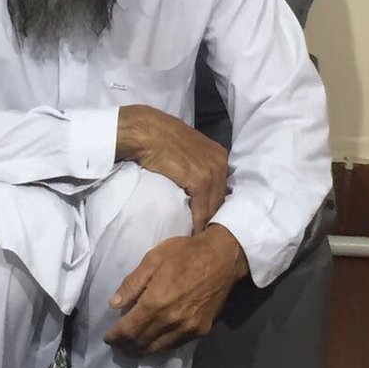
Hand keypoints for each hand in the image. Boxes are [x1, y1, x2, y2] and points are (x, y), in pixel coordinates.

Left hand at [104, 225, 248, 354]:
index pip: (129, 329)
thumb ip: (133, 283)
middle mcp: (171, 321)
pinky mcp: (201, 330)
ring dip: (142, 350)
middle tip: (117, 344)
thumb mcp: (153, 258)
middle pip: (141, 342)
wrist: (223, 258)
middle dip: (125, 346)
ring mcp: (188, 329)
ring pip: (158, 348)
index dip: (115, 336)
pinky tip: (154, 341)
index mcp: (156, 302)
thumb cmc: (185, 253)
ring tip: (131, 347)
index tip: (107, 337)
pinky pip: (175, 345)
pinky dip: (160, 346)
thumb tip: (114, 304)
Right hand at [120, 107, 228, 232]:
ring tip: (200, 236)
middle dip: (214, 214)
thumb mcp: (187, 146)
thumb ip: (197, 160)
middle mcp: (220, 162)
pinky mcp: (200, 180)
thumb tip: (196, 178)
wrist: (145, 131)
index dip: (215, 202)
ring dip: (207, 222)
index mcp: (219, 154)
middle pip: (221, 197)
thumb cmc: (160, 137)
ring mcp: (211, 171)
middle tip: (206, 231)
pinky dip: (198, 222)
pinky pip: (203, 209)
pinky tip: (194, 232)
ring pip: (214, 205)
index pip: (223, 185)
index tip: (208, 216)